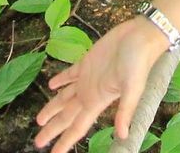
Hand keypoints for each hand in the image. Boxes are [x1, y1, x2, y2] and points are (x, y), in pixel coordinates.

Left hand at [33, 17, 168, 151]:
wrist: (141, 36)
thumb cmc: (138, 63)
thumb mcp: (133, 89)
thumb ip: (125, 111)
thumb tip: (122, 136)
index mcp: (97, 101)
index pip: (77, 127)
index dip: (65, 141)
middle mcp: (89, 93)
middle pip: (66, 116)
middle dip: (52, 129)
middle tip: (37, 142)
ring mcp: (87, 78)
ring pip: (64, 97)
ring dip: (52, 108)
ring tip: (39, 120)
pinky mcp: (87, 61)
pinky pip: (70, 74)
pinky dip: (60, 80)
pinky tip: (51, 85)